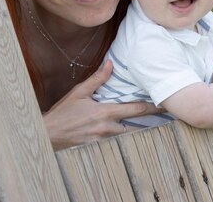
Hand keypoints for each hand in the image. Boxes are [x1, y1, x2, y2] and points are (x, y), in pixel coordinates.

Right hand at [43, 60, 159, 149]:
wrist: (48, 134)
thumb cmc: (63, 113)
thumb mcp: (79, 93)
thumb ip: (97, 79)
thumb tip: (110, 64)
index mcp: (105, 112)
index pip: (135, 109)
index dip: (151, 107)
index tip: (164, 104)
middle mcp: (107, 127)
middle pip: (135, 125)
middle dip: (149, 121)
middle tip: (163, 116)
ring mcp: (104, 140)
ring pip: (126, 135)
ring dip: (135, 130)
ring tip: (149, 126)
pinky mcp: (99, 148)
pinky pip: (116, 143)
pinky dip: (122, 139)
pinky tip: (129, 136)